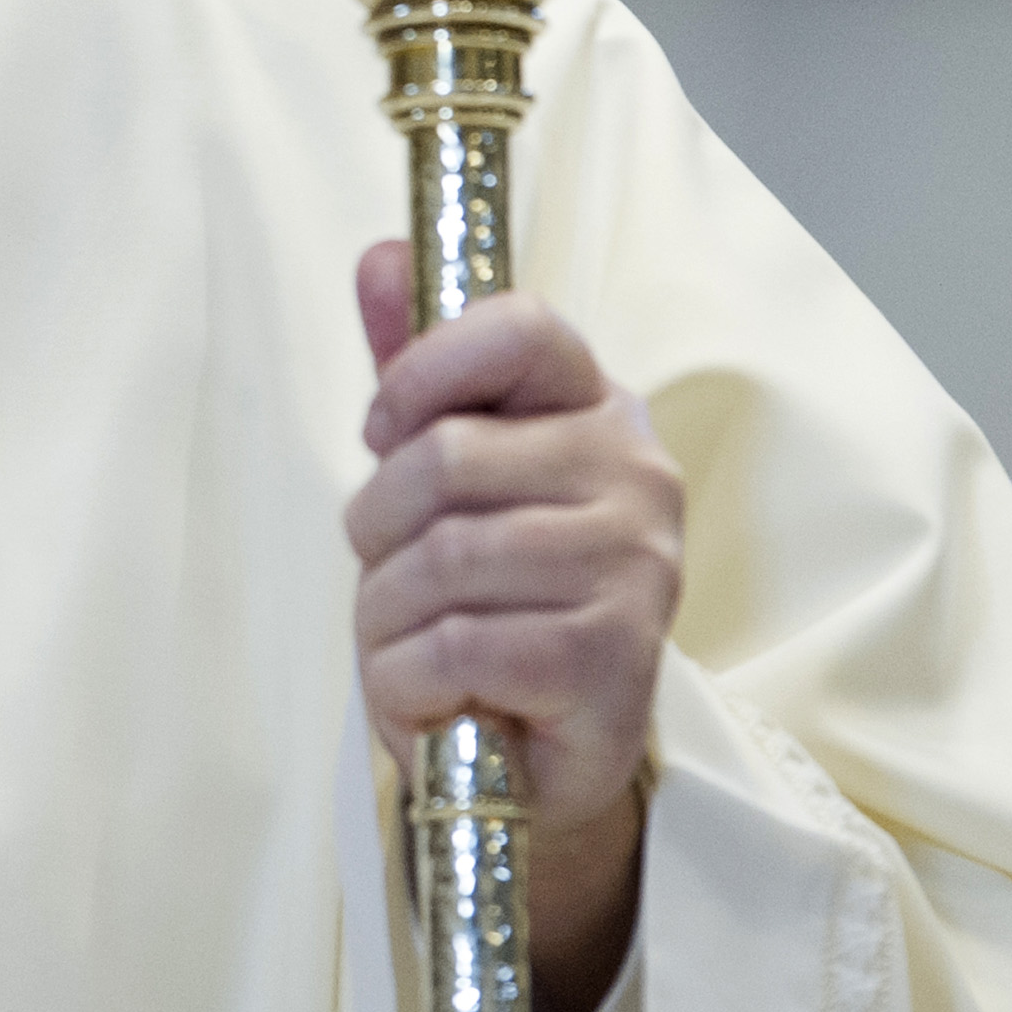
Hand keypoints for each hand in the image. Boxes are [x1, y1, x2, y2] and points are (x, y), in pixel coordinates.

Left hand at [347, 241, 684, 1011]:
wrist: (542, 756)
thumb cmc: (488, 598)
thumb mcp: (447, 479)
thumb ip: (419, 372)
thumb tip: (380, 255)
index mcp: (598, 410)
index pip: (523, 327)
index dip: (426, 369)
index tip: (386, 430)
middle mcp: (636, 477)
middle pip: (445, 457)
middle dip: (375, 526)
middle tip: (387, 571)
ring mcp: (635, 571)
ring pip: (441, 559)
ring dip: (385, 613)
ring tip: (408, 640)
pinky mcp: (612, 663)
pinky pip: (458, 646)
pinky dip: (409, 677)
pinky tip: (433, 691)